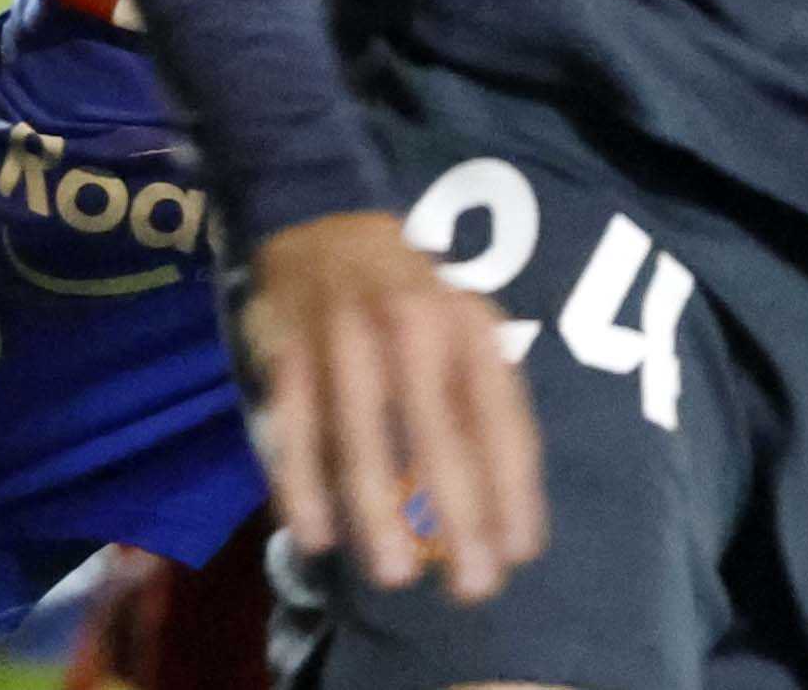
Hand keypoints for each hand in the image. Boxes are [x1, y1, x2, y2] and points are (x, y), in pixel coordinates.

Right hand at [241, 207, 547, 602]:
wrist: (322, 221)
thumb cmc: (410, 299)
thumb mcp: (463, 329)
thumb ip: (483, 404)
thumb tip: (507, 515)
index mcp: (466, 325)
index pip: (500, 416)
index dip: (514, 490)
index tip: (520, 555)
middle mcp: (411, 329)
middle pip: (439, 435)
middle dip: (458, 516)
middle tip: (471, 588)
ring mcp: (344, 339)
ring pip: (361, 439)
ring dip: (378, 513)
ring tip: (394, 574)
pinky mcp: (286, 353)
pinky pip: (293, 432)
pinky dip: (301, 486)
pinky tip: (314, 536)